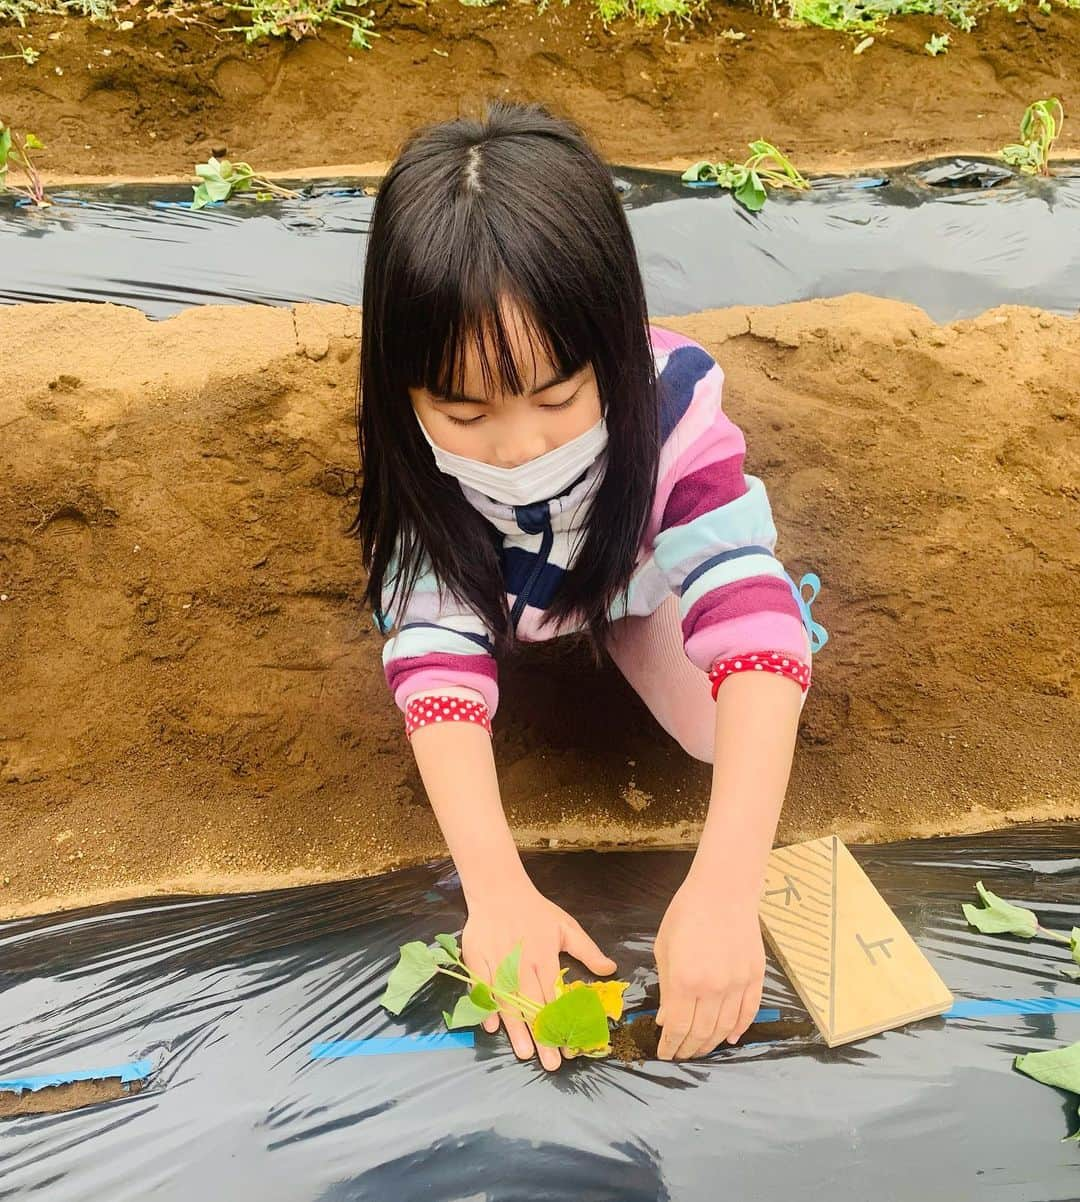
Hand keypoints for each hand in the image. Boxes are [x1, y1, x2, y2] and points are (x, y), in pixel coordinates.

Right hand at [462, 879, 615, 1071]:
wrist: (498, 889)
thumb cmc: (535, 910)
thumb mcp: (566, 926)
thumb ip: (588, 950)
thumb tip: (610, 970)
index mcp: (544, 955)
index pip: (554, 995)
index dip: (562, 1022)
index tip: (570, 1046)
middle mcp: (521, 962)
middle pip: (532, 1003)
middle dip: (542, 1035)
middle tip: (550, 1063)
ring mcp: (497, 961)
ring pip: (507, 1000)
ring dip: (516, 1028)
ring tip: (524, 1053)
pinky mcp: (476, 958)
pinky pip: (480, 985)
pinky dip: (486, 1005)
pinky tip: (491, 1025)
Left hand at [654, 875, 765, 1060]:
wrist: (723, 891)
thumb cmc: (686, 913)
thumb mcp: (664, 948)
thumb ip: (666, 987)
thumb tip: (666, 1020)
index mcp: (686, 981)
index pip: (678, 1027)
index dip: (671, 1045)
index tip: (664, 1054)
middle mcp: (714, 989)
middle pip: (702, 1032)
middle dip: (689, 1049)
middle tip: (681, 1055)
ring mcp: (738, 984)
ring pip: (725, 1027)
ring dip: (711, 1043)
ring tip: (700, 1049)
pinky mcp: (755, 977)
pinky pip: (748, 1012)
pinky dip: (739, 1028)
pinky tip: (729, 1037)